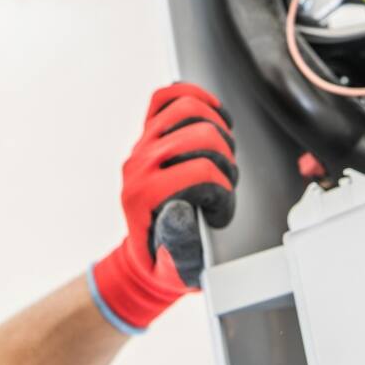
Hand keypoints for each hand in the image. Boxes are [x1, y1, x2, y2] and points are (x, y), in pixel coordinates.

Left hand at [89, 83, 237, 333]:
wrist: (145, 254)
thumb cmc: (166, 261)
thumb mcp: (177, 267)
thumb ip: (180, 244)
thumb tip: (180, 207)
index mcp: (143, 197)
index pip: (201, 172)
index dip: (222, 192)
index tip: (218, 213)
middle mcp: (138, 165)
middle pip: (201, 135)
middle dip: (225, 160)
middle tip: (224, 183)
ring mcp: (142, 144)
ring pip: (188, 109)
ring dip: (217, 129)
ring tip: (222, 154)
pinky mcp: (149, 132)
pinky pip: (167, 97)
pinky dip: (194, 96)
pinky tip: (213, 113)